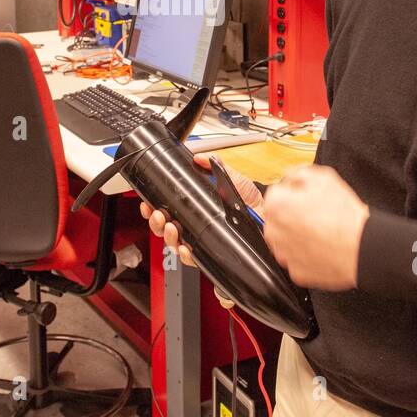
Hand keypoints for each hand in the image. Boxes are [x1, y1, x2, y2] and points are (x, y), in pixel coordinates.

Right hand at [138, 154, 265, 269]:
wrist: (268, 217)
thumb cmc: (251, 201)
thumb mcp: (232, 179)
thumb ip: (215, 166)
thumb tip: (199, 157)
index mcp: (196, 208)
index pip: (168, 209)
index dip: (153, 208)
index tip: (147, 203)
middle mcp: (196, 225)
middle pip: (165, 228)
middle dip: (156, 222)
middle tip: (159, 215)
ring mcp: (202, 240)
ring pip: (174, 243)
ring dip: (168, 236)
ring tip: (170, 227)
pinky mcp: (211, 253)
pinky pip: (193, 259)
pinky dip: (186, 255)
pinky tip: (186, 247)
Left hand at [261, 164, 368, 290]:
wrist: (360, 247)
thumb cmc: (344, 216)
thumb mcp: (323, 177)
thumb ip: (298, 173)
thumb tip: (290, 177)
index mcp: (276, 205)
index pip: (275, 193)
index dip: (293, 193)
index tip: (304, 197)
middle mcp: (274, 231)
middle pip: (277, 218)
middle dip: (291, 214)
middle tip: (314, 213)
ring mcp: (284, 254)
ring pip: (285, 240)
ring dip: (296, 234)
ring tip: (319, 230)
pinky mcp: (295, 271)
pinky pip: (296, 258)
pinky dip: (306, 253)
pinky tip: (321, 246)